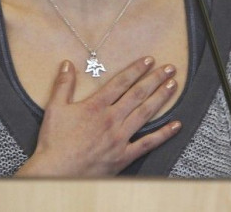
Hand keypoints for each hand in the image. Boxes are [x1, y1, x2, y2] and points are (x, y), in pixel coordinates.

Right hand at [16, 57, 180, 176]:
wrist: (57, 172)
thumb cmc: (55, 141)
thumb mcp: (55, 108)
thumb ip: (63, 84)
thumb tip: (67, 63)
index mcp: (96, 106)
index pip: (121, 82)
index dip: (136, 69)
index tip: (149, 60)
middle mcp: (112, 119)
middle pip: (138, 95)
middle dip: (155, 79)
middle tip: (169, 69)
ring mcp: (120, 138)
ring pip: (145, 114)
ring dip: (161, 98)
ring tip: (173, 86)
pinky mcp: (123, 155)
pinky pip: (147, 144)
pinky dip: (163, 134)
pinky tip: (175, 125)